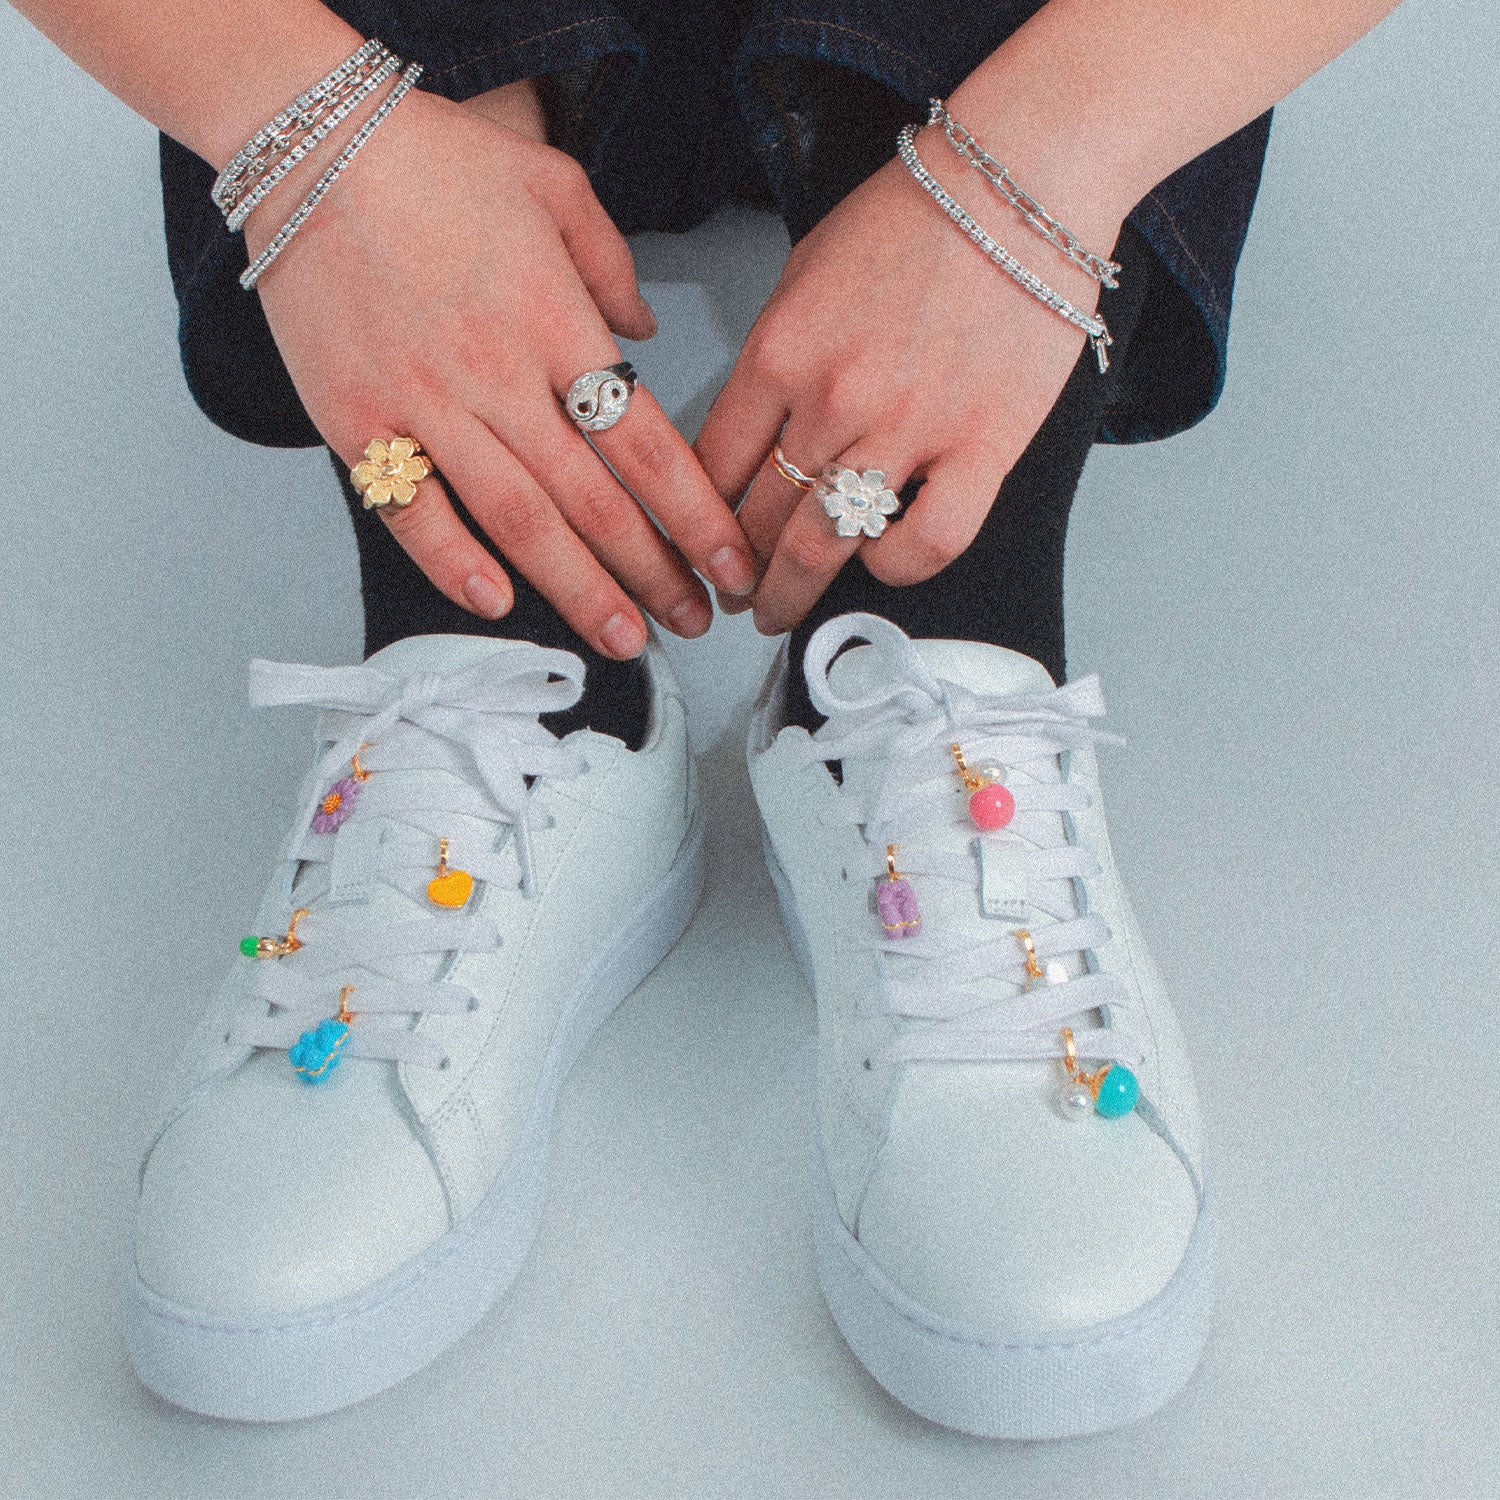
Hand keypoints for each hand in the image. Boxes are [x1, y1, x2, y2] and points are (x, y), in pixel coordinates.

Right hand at [246, 86, 759, 658]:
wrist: (305, 141)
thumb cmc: (432, 160)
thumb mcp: (553, 186)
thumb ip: (613, 266)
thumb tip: (644, 334)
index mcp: (556, 323)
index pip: (647, 446)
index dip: (696, 519)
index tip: (728, 567)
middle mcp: (498, 375)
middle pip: (593, 501)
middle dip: (651, 574)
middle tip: (689, 623)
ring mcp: (425, 404)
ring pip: (517, 522)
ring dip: (576, 590)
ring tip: (622, 639)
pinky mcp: (357, 420)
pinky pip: (411, 510)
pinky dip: (454, 563)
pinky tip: (498, 601)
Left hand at [695, 132, 1122, 635]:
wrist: (1021, 182)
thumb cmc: (918, 217)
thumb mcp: (805, 272)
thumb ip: (774, 358)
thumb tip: (753, 431)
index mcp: (780, 352)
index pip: (710, 467)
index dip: (693, 522)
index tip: (694, 546)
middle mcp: (833, 400)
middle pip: (756, 519)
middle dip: (732, 572)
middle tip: (730, 595)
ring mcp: (907, 429)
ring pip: (823, 547)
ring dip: (789, 593)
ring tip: (778, 610)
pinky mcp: (981, 447)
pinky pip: (926, 543)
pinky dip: (896, 568)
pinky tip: (881, 562)